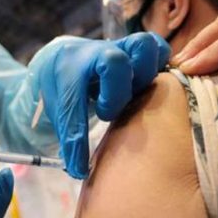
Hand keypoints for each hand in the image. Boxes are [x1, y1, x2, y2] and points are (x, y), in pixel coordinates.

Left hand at [38, 32, 169, 178]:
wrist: (59, 60)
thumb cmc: (59, 90)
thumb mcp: (56, 112)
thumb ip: (69, 136)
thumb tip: (81, 171)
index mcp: (67, 70)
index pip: (73, 105)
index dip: (77, 140)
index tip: (78, 166)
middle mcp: (94, 53)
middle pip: (114, 62)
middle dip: (118, 94)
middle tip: (110, 113)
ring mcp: (118, 47)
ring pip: (144, 47)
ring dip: (146, 75)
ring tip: (137, 95)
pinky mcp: (136, 49)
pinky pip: (158, 50)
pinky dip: (161, 66)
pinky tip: (153, 88)